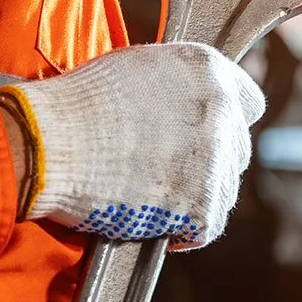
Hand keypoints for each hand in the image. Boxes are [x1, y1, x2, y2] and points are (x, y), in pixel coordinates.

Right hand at [0, 42, 265, 248]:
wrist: (51, 143)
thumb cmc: (78, 105)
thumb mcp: (138, 69)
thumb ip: (177, 86)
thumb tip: (185, 107)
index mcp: (208, 69)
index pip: (250, 103)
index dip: (226, 123)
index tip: (206, 137)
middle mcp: (222, 111)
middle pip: (237, 150)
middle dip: (209, 163)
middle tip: (167, 171)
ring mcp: (216, 160)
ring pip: (224, 191)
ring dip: (196, 198)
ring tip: (151, 196)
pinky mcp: (202, 205)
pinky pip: (206, 227)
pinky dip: (182, 232)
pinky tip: (156, 222)